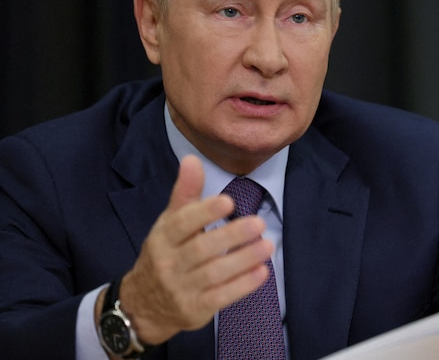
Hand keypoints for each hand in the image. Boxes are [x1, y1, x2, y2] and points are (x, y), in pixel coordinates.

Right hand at [96, 155, 273, 344]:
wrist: (142, 305)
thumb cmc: (165, 254)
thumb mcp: (169, 223)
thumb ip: (185, 193)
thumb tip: (192, 159)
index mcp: (163, 237)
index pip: (182, 223)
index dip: (204, 212)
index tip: (228, 201)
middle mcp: (170, 263)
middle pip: (202, 248)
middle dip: (232, 236)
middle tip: (259, 222)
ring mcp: (182, 288)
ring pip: (215, 273)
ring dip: (244, 259)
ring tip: (267, 245)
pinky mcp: (196, 308)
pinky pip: (221, 297)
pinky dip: (243, 285)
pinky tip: (262, 272)